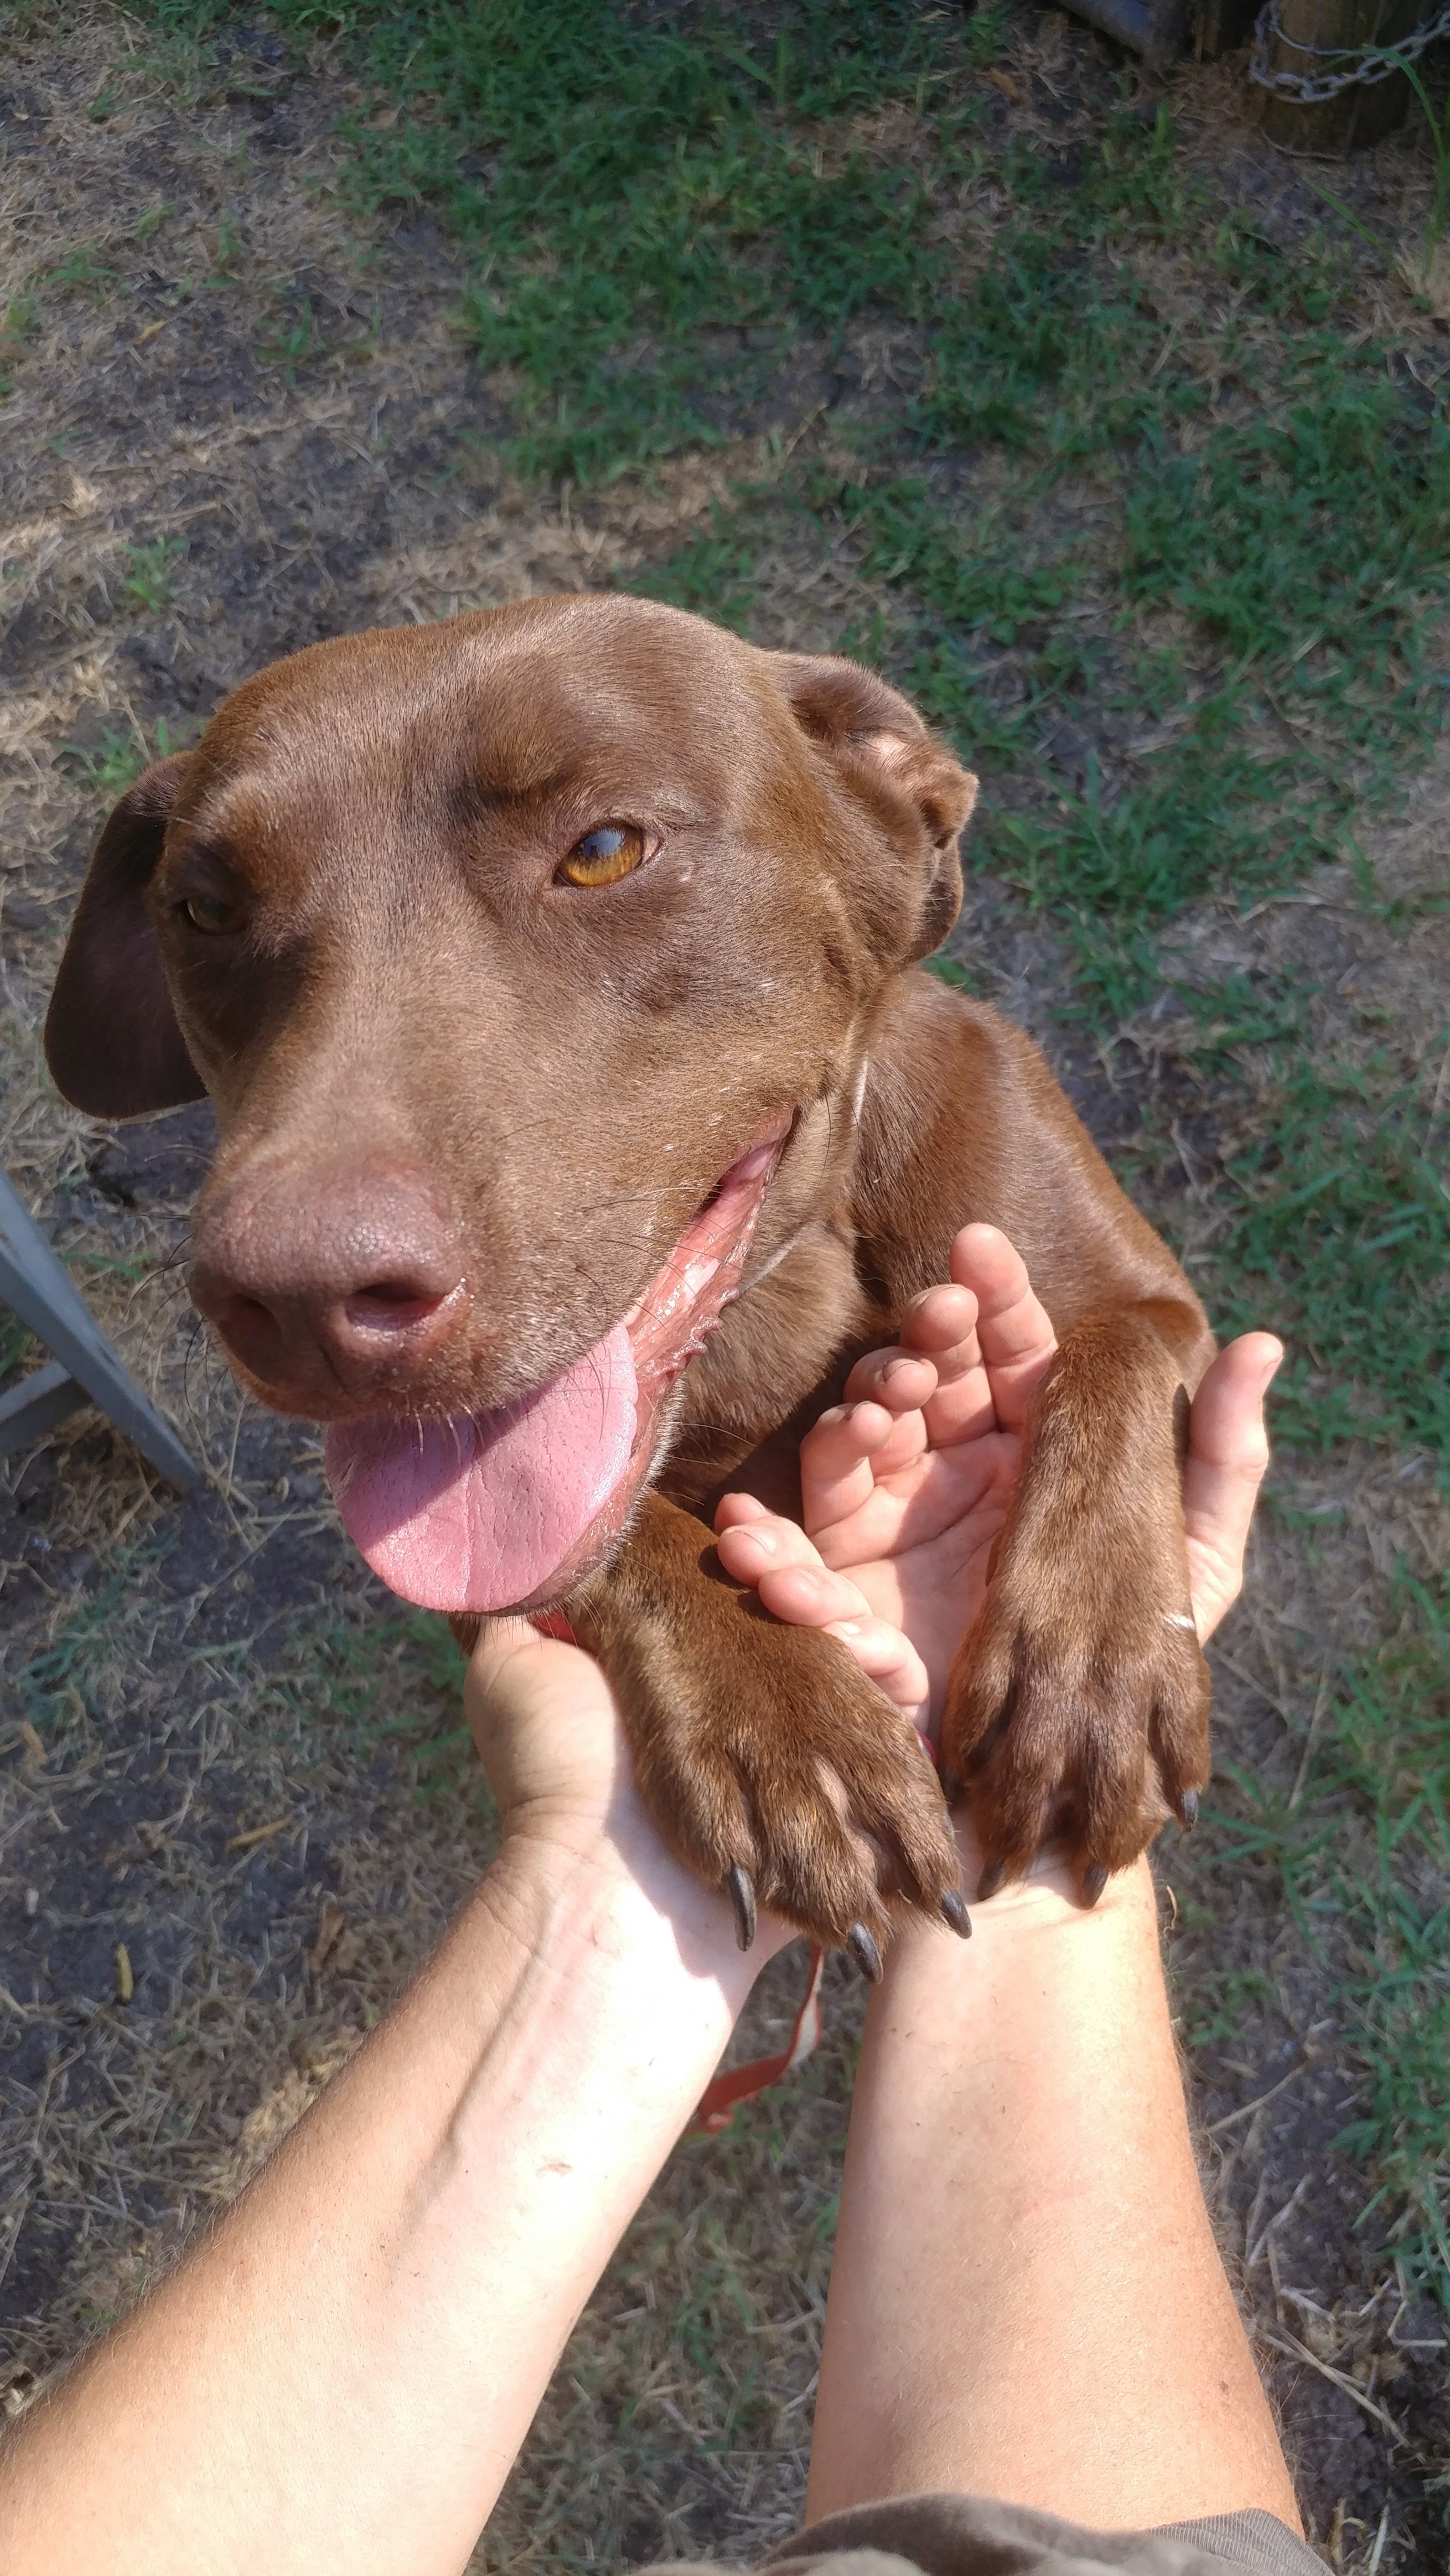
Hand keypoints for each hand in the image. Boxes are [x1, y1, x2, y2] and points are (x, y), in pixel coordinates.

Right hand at [715, 1224, 1280, 1736]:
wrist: (1055, 1786)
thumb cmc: (1130, 1670)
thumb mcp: (1196, 1566)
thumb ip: (1226, 1459)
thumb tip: (1266, 1341)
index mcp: (1036, 1455)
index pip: (1013, 1358)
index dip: (997, 1303)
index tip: (982, 1250)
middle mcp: (960, 1473)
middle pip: (930, 1379)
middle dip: (926, 1340)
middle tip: (938, 1319)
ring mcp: (895, 1519)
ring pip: (860, 1439)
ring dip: (859, 1412)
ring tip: (879, 1410)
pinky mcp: (841, 1584)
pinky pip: (796, 1547)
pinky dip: (767, 1542)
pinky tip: (756, 1533)